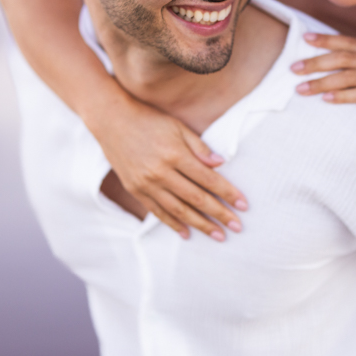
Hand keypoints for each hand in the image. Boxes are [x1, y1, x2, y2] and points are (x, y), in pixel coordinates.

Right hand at [87, 95, 247, 241]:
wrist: (112, 121)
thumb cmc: (149, 120)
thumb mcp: (177, 127)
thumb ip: (199, 147)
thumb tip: (221, 164)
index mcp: (175, 154)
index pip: (208, 179)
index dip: (228, 193)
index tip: (243, 205)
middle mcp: (161, 173)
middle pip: (196, 198)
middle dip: (219, 214)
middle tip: (237, 227)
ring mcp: (146, 184)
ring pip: (178, 210)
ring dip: (200, 224)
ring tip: (218, 235)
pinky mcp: (135, 190)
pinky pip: (157, 212)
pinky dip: (173, 224)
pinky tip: (187, 233)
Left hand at [291, 33, 355, 131]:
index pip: (352, 42)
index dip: (328, 40)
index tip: (306, 38)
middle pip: (344, 57)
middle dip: (316, 61)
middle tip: (293, 67)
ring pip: (349, 75)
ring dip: (322, 81)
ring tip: (301, 89)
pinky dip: (343, 96)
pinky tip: (327, 100)